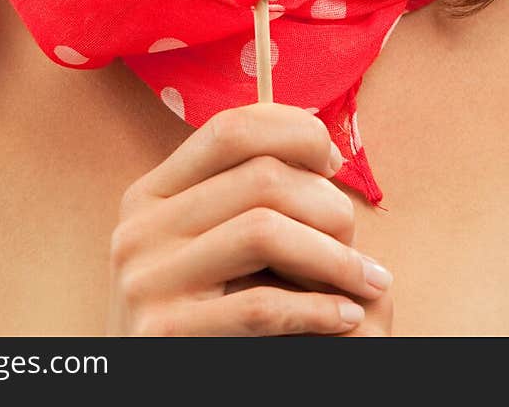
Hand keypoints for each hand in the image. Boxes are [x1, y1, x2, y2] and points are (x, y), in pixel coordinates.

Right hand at [106, 102, 393, 335]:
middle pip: (259, 177)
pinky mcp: (163, 333)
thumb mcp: (207, 246)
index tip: (332, 162)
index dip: (293, 132)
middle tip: (355, 235)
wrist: (147, 393)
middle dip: (325, 202)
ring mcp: (145, 280)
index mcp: (151, 194)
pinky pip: (261, 306)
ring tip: (368, 280)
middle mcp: (139, 228)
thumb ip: (244, 198)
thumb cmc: (205, 319)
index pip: (230, 129)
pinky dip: (318, 309)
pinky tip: (345, 316)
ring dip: (334, 256)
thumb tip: (320, 145)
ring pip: (264, 230)